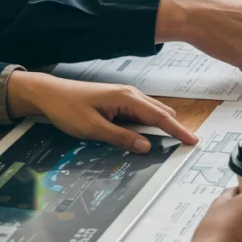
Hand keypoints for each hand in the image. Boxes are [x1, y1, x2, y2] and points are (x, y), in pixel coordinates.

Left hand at [5, 72, 198, 151]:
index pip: (160, 117)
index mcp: (127, 98)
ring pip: (151, 113)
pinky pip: (140, 114)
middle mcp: (130, 94)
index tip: (193, 140)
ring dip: (158, 128)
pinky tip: (142, 136)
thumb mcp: (93, 128)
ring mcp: (125, 97)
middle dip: (172, 129)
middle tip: (181, 147)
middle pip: (161, 113)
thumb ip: (121, 138)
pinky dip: (146, 125)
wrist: (48, 94)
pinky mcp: (118, 101)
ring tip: (165, 145)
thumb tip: (146, 146)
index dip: (178, 130)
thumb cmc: (67, 108)